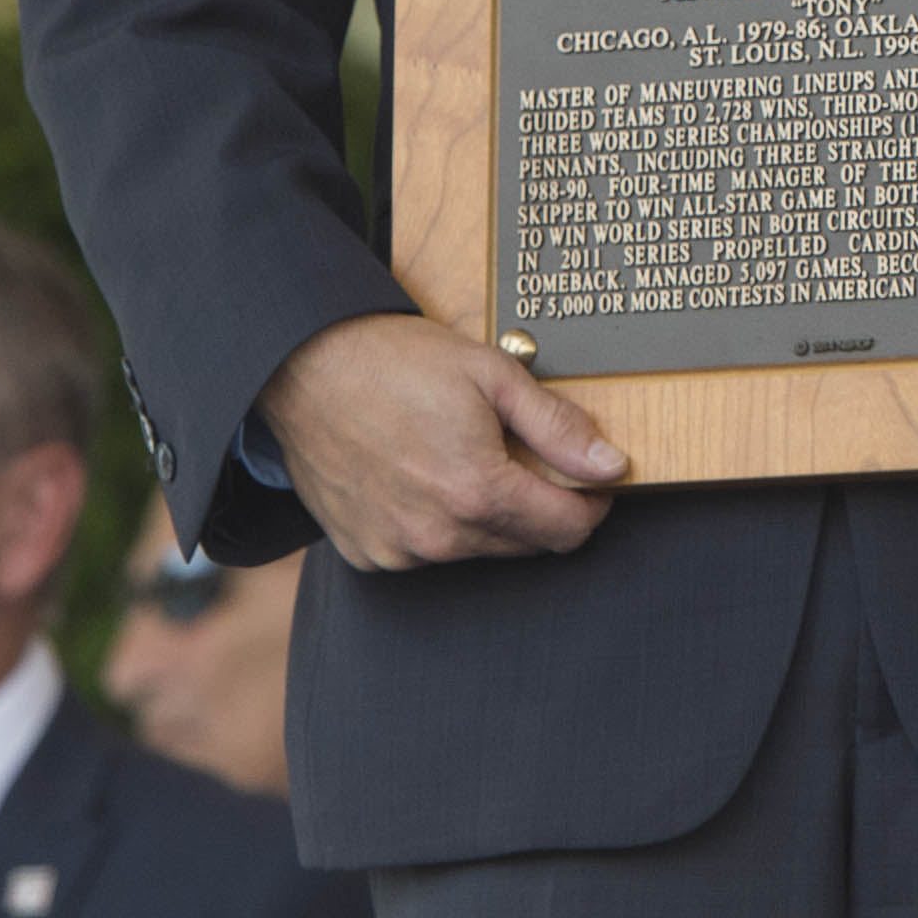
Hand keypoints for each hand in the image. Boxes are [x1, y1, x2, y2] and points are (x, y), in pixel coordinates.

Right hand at [260, 314, 623, 570]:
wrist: (306, 368)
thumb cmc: (399, 363)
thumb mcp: (494, 375)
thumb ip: (558, 427)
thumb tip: (611, 466)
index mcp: (478, 492)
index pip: (568, 529)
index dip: (592, 503)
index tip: (592, 476)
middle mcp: (439, 535)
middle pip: (527, 544)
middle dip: (542, 505)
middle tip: (526, 453)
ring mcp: (399, 551)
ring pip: (479, 550)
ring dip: (490, 514)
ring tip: (466, 454)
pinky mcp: (367, 554)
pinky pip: (427, 552)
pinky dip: (440, 522)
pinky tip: (425, 475)